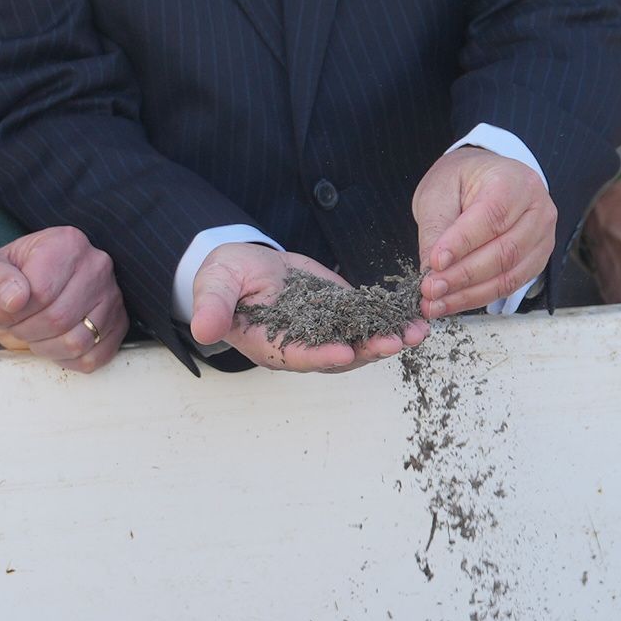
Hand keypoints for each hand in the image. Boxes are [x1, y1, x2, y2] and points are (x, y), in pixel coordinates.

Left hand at [0, 227, 123, 371]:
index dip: (11, 314)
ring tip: (31, 334)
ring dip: (44, 348)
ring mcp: (113, 297)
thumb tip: (14, 300)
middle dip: (26, 331)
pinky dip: (65, 360)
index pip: (41, 291)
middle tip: (13, 326)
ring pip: (77, 341)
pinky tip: (52, 344)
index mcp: (67, 243)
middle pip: (59, 318)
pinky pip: (92, 358)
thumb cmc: (10, 278)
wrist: (31, 287)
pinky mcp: (120, 324)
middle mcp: (97, 266)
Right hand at [191, 240, 425, 372]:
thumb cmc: (225, 277)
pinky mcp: (342, 313)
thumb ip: (214, 307)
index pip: (298, 356)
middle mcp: (303, 346)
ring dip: (390, 338)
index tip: (344, 352)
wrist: (244, 265)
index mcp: (271, 346)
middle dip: (370, 349)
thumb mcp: (215, 285)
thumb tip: (203, 329)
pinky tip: (418, 317)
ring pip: (362, 342)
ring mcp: (326, 331)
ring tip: (417, 332)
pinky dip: (392, 320)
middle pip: (340, 355)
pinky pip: (370, 320)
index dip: (321, 355)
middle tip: (397, 342)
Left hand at [412, 143, 556, 318]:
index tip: (434, 263)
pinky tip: (453, 302)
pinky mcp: (536, 260)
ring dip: (469, 294)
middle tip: (430, 289)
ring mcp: (542, 238)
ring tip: (436, 303)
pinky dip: (479, 297)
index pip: (491, 217)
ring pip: (508, 275)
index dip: (462, 244)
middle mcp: (537, 210)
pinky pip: (510, 286)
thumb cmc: (462, 181)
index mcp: (514, 182)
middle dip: (463, 276)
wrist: (485, 179)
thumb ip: (436, 230)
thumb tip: (431, 271)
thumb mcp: (439, 193)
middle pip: (504, 251)